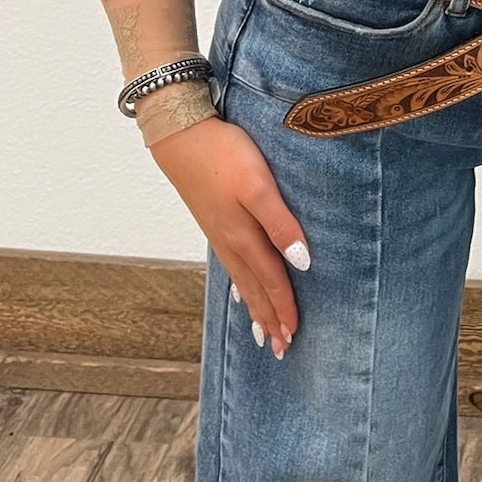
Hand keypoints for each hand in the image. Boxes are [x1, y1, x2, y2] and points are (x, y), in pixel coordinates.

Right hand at [149, 116, 307, 358]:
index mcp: (243, 236)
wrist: (180, 133)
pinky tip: (240, 288)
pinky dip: (239, 284)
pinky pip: (230, 264)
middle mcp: (230, 241)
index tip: (293, 336)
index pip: (270, 281)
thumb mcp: (258, 185)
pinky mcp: (213, 220)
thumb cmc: (223, 154)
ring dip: (253, 306)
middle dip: (267, 318)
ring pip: (241, 279)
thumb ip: (280, 223)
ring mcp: (219, 232)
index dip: (284, 308)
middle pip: (253, 288)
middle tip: (280, 349)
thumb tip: (301, 261)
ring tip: (261, 331)